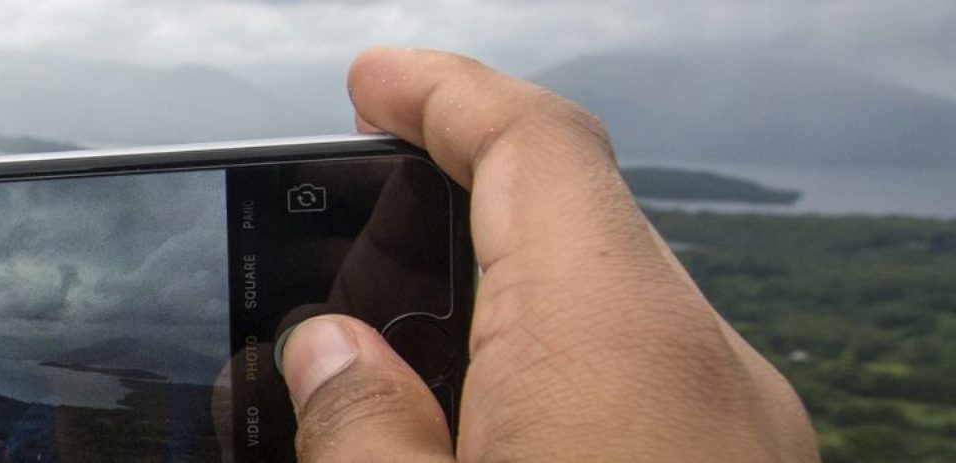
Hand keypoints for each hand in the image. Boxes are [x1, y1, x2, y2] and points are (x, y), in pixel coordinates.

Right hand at [278, 47, 815, 460]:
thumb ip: (362, 429)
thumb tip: (329, 355)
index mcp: (610, 342)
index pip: (538, 145)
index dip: (448, 92)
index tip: (375, 82)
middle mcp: (699, 361)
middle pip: (566, 227)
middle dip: (451, 221)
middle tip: (347, 269)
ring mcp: (737, 424)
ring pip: (607, 310)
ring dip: (503, 307)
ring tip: (401, 371)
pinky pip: (645, 380)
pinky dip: (558, 370)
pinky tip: (489, 432)